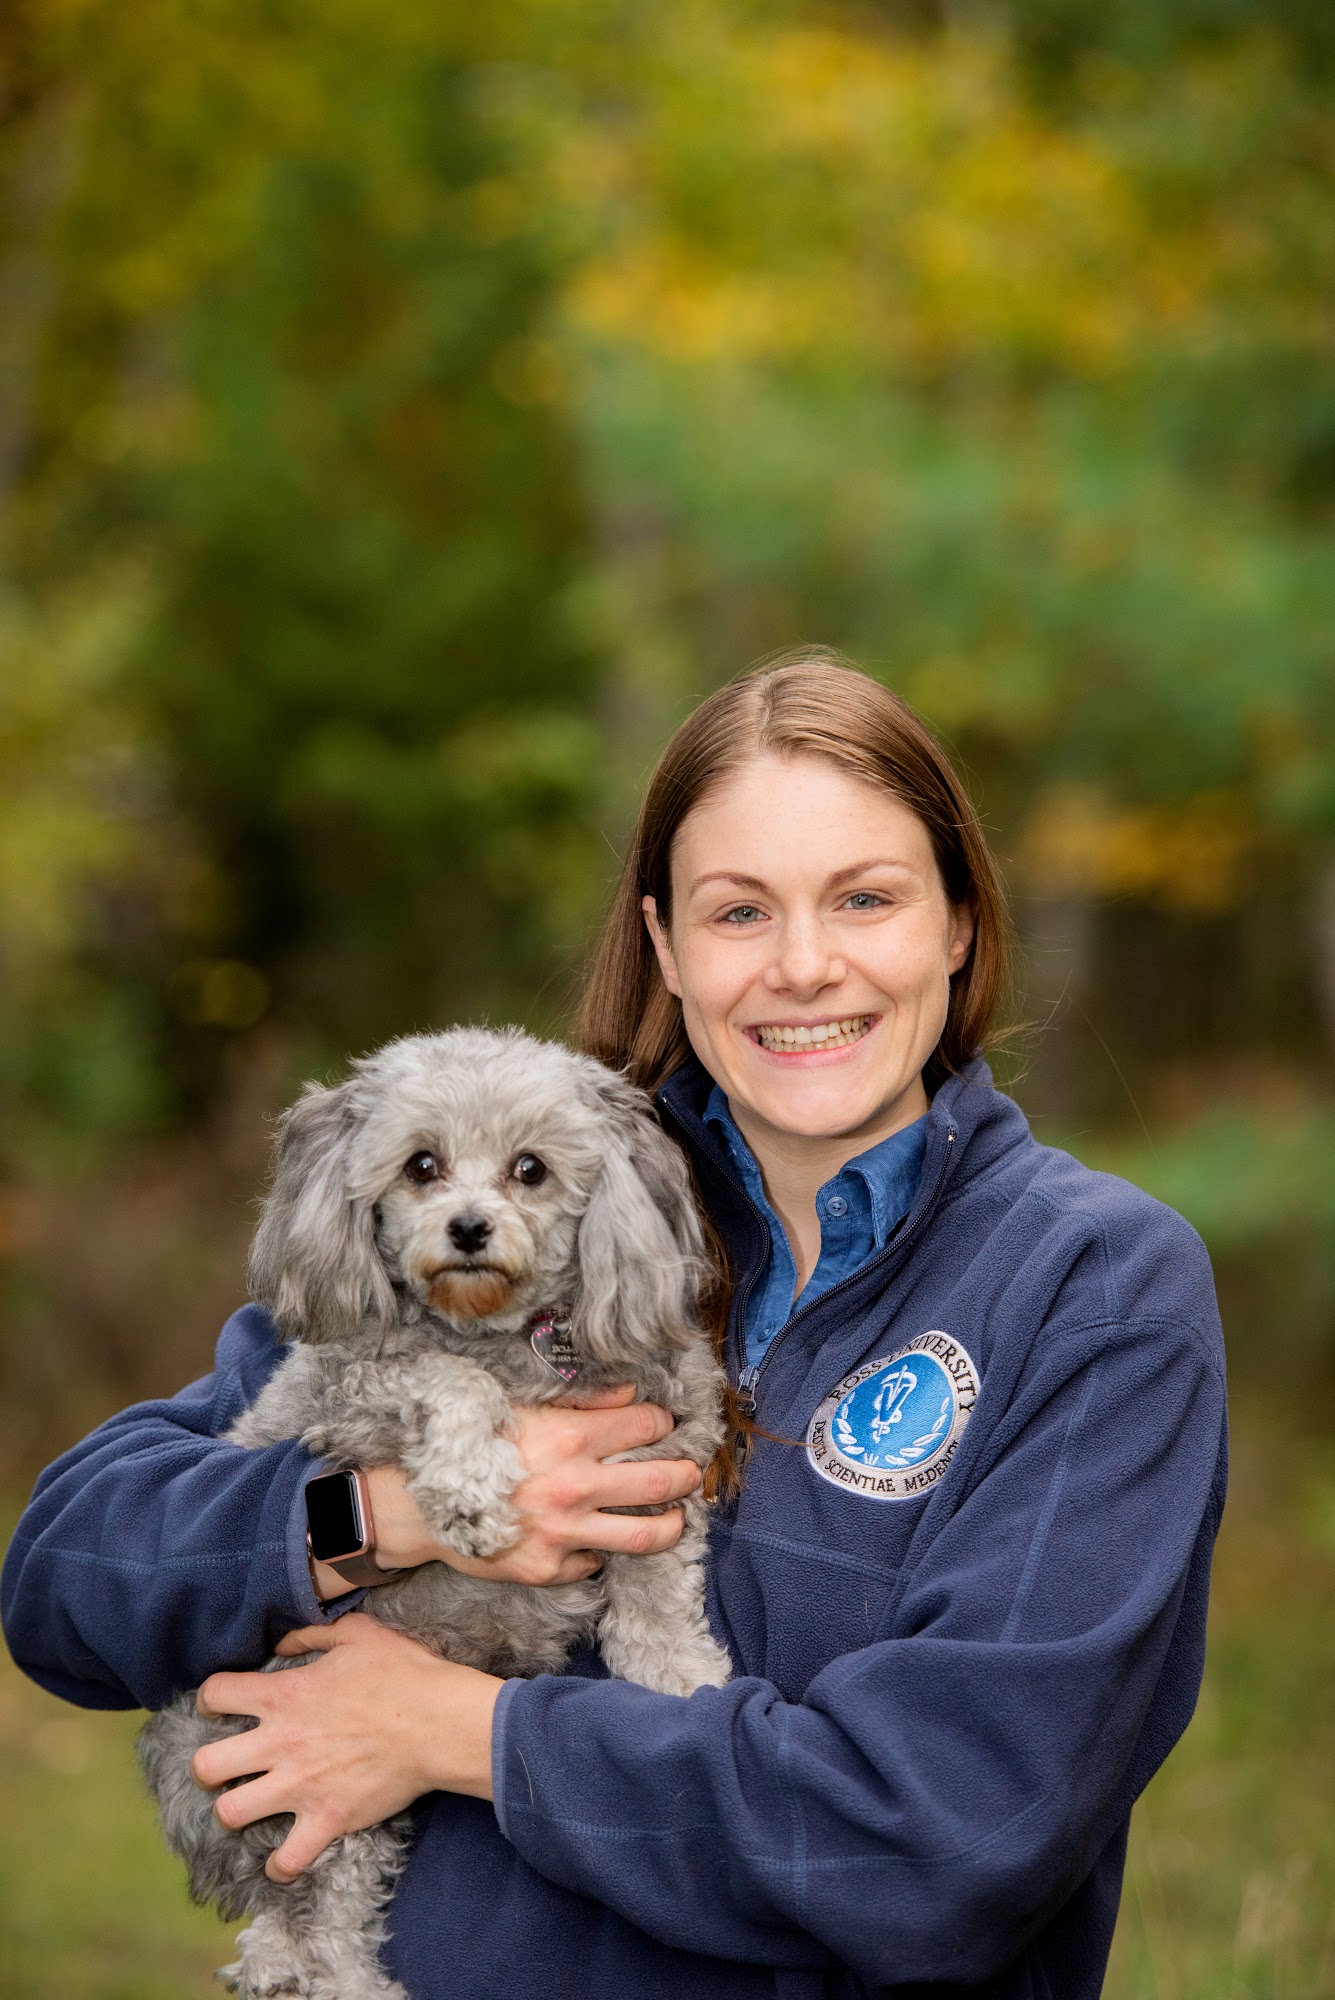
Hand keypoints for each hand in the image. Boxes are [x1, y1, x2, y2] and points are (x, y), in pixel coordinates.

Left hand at [193, 1614, 499, 1880]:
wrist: (440, 1722)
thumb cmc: (403, 1672)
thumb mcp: (357, 1633)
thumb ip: (311, 1635)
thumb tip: (281, 1643)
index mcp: (284, 1695)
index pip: (216, 1693)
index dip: (211, 1698)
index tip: (222, 1706)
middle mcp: (281, 1742)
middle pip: (206, 1765)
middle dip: (208, 1767)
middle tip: (228, 1766)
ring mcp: (301, 1786)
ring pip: (230, 1814)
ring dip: (235, 1812)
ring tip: (250, 1807)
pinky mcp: (327, 1820)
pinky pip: (286, 1860)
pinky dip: (280, 1865)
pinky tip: (283, 1858)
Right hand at [312, 1384, 700, 1597]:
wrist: (419, 1505)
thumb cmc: (471, 1448)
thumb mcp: (521, 1407)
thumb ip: (581, 1401)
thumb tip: (632, 1394)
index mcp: (567, 1437)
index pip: (645, 1425)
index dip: (664, 1423)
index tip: (666, 1426)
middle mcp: (572, 1486)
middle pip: (661, 1482)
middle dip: (687, 1474)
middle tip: (690, 1473)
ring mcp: (563, 1533)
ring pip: (646, 1535)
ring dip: (672, 1524)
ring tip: (675, 1517)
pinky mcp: (548, 1569)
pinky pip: (596, 1562)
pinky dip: (602, 1550)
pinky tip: (601, 1538)